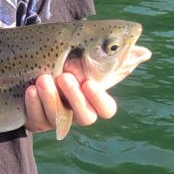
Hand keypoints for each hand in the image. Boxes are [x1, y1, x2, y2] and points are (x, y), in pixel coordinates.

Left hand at [24, 44, 151, 134]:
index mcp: (93, 99)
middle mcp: (78, 112)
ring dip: (50, 98)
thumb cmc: (65, 60)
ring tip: (42, 78)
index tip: (89, 83)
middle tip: (64, 76)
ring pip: (57, 118)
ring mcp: (57, 119)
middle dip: (74, 98)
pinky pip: (35, 119)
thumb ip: (113, 54)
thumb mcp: (86, 54)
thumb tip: (144, 52)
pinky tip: (30, 90)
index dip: (99, 99)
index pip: (106, 109)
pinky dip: (33, 104)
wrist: (30, 67)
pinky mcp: (36, 121)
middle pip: (85, 117)